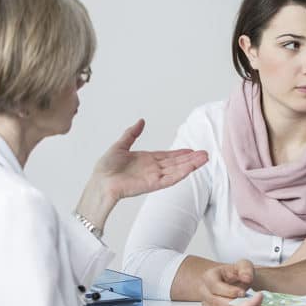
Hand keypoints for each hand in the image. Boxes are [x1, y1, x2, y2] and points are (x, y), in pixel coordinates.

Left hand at [93, 119, 207, 198]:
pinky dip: (181, 173)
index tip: (192, 150)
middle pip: (176, 163)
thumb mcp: (120, 145)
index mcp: (146, 160)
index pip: (168, 156)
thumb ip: (132, 133)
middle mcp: (152, 169)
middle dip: (191, 159)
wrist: (101, 181)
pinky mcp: (152, 185)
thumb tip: (141, 121)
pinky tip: (191, 168)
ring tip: (204, 159)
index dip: (180, 153)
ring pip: (177, 170)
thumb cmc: (106, 167)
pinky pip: (170, 179)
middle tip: (205, 154)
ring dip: (191, 165)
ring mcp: (154, 177)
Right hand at [200, 259, 253, 305]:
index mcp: (209, 276)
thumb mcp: (244, 266)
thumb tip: (246, 278)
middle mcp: (204, 290)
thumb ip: (246, 270)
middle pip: (215, 301)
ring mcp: (206, 303)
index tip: (243, 293)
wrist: (237, 282)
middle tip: (246, 304)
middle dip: (232, 303)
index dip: (229, 291)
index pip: (215, 286)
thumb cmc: (238, 274)